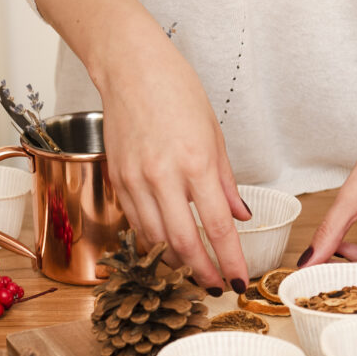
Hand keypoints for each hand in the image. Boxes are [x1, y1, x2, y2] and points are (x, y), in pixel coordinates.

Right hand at [31, 0, 250, 291]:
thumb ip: (225, 182)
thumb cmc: (176, 91)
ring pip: (154, 239)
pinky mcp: (116, 179)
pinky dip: (152, 241)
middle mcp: (163, 176)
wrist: (131, 66)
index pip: (217, 227)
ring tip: (194, 274)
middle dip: (202, 273)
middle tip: (216, 289)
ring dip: (175, 263)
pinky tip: (166, 248)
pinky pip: (135, 222)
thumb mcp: (213, 134)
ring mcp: (135, 180)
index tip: (240, 282)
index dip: (230, 261)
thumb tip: (239, 217)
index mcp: (195, 163)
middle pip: (183, 243)